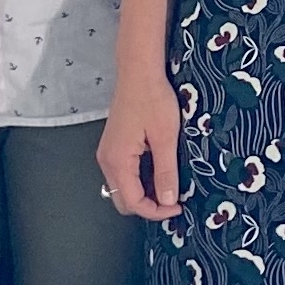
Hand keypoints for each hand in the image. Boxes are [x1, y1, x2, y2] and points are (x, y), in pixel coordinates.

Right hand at [97, 68, 184, 219]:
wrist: (138, 72)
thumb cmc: (153, 99)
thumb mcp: (165, 137)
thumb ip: (165, 171)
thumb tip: (168, 201)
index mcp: (118, 161)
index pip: (133, 202)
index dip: (156, 211)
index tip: (178, 207)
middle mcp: (107, 161)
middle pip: (123, 200)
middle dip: (148, 206)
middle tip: (173, 199)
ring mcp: (107, 153)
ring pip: (122, 188)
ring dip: (144, 193)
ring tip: (168, 186)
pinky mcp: (112, 146)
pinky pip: (122, 175)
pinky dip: (139, 181)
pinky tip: (157, 172)